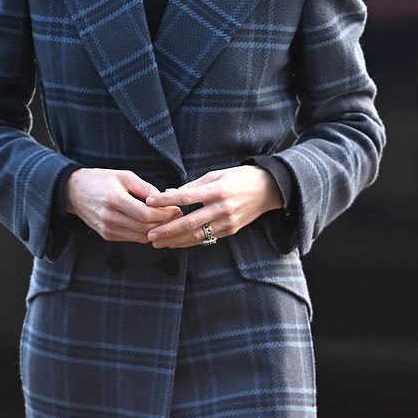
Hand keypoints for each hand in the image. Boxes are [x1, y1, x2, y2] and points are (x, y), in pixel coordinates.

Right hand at [65, 168, 182, 242]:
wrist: (73, 191)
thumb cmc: (100, 180)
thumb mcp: (124, 176)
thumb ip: (145, 188)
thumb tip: (164, 199)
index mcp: (115, 200)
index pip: (146, 215)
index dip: (165, 214)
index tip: (177, 208)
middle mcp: (110, 218)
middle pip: (146, 228)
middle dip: (165, 223)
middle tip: (177, 215)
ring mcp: (108, 229)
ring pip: (141, 237)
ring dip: (157, 230)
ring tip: (168, 220)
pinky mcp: (107, 235)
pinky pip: (133, 238)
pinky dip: (145, 233)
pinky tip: (153, 225)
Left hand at [145, 165, 282, 248]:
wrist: (268, 189)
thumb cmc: (239, 178)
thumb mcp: (216, 174)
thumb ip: (193, 186)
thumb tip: (168, 194)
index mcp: (219, 189)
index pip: (187, 196)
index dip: (167, 201)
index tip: (149, 202)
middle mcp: (223, 207)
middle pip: (191, 222)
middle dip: (168, 230)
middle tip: (150, 235)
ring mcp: (228, 221)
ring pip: (198, 235)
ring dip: (175, 241)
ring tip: (158, 242)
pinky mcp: (231, 230)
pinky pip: (207, 238)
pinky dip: (189, 242)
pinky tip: (176, 243)